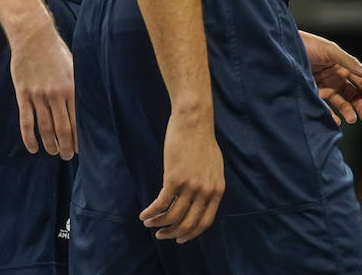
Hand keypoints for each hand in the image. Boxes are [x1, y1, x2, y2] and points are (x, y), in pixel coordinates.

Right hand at [7, 17, 76, 159]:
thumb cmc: (56, 50)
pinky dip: (29, 138)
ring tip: (53, 153)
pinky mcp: (23, 95)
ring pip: (45, 127)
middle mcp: (57, 95)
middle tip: (68, 156)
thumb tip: (85, 101)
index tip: (81, 148)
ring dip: (50, 143)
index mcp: (72, 88)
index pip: (78, 120)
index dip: (79, 136)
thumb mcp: (74, 66)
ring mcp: (39, 96)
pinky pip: (27, 121)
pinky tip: (33, 148)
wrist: (34, 38)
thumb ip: (78, 84)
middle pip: (62, 128)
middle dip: (66, 145)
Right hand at [140, 106, 224, 242]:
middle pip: (188, 224)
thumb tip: (196, 202)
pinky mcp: (174, 179)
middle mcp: (206, 191)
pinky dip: (150, 213)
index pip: (205, 222)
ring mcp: (191, 186)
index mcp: (217, 189)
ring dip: (158, 223)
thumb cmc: (201, 141)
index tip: (180, 238)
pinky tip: (144, 215)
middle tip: (161, 235)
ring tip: (149, 222)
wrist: (194, 122)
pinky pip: (161, 204)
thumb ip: (208, 186)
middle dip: (172, 233)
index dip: (191, 233)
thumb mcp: (213, 167)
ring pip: (172, 217)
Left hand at [301, 31, 361, 123]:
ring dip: (348, 111)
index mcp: (344, 66)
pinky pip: (324, 108)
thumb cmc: (308, 45)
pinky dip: (331, 116)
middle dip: (361, 105)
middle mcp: (336, 77)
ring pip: (341, 102)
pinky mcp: (312, 94)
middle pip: (354, 95)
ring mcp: (324, 86)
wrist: (282, 49)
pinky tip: (335, 121)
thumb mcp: (331, 51)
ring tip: (352, 119)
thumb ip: (350, 63)